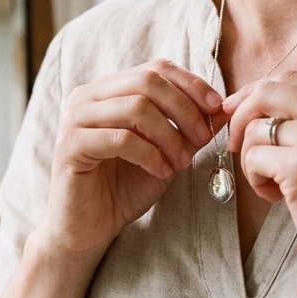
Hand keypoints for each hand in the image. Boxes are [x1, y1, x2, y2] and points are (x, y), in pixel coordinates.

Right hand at [42, 59, 225, 256]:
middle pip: (147, 81)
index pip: (156, 69)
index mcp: (109, 90)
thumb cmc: (124, 189)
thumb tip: (226, 107)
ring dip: (168, 135)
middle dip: (184, 109)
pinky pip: (120, 139)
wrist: (88, 228)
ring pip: (135, 107)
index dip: (191, 84)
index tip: (217, 108)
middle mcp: (87, 96)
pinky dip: (149, 155)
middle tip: (203, 138)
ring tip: (181, 162)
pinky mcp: (70, 145)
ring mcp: (75, 118)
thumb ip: (189, 129)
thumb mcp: (167, 154)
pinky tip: (160, 172)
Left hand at [224, 71, 296, 284]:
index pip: (288, 78)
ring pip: (255, 128)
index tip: (237, 112)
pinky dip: (255, 180)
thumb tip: (249, 98)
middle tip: (237, 145)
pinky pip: (252, 158)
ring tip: (274, 185)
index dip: (255, 93)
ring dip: (251, 158)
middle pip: (267, 91)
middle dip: (241, 115)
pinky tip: (277, 198)